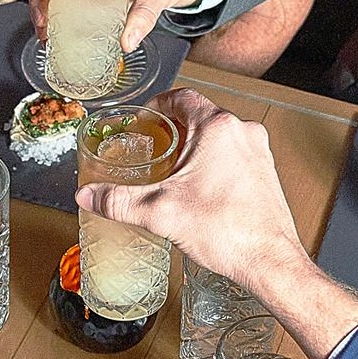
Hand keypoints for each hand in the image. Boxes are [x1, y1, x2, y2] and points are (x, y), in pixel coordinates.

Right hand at [75, 88, 307, 291]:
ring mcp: (258, 152)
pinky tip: (199, 187)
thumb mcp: (160, 212)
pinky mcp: (265, 173)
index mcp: (217, 128)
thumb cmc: (228, 231)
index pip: (182, 97)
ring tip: (172, 167)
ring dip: (195, 145)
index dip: (158, 104)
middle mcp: (242, 133)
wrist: (269, 261)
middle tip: (152, 144)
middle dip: (174, 128)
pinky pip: (234, 155)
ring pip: (219, 136)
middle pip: (201, 115)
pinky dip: (213, 161)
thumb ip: (118, 201)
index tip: (145, 117)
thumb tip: (88, 196)